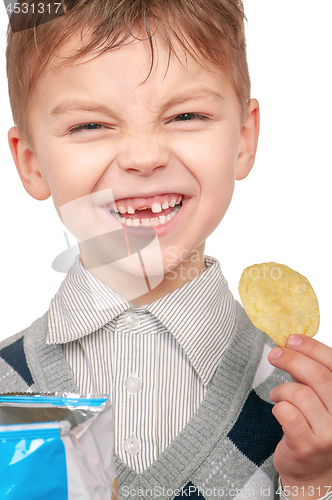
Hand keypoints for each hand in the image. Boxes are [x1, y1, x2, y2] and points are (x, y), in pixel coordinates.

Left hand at [268, 335, 331, 499]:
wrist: (313, 474)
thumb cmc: (315, 428)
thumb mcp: (321, 399)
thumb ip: (312, 376)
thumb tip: (291, 345)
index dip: (312, 348)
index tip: (291, 338)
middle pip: (317, 376)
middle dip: (292, 359)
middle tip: (274, 355)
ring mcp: (329, 434)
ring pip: (299, 393)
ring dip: (282, 389)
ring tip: (277, 395)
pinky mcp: (308, 445)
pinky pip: (286, 413)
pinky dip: (278, 406)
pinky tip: (278, 409)